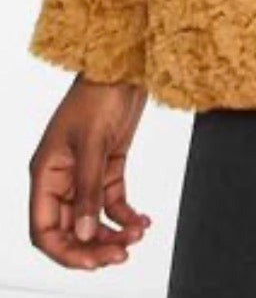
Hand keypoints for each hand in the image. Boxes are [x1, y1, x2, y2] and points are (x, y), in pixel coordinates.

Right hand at [28, 74, 151, 269]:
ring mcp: (85, 171)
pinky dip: (127, 214)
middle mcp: (62, 177)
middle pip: (70, 228)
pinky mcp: (108, 163)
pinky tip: (143, 221)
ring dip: (113, 232)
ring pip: (93, 217)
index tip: (93, 262)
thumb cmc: (99, 92)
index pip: (44, 229)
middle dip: (94, 245)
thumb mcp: (93, 142)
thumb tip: (85, 232)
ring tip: (137, 236)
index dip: (65, 252)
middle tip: (121, 254)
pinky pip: (112, 200)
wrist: (125, 62)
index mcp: (46, 173)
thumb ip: (88, 189)